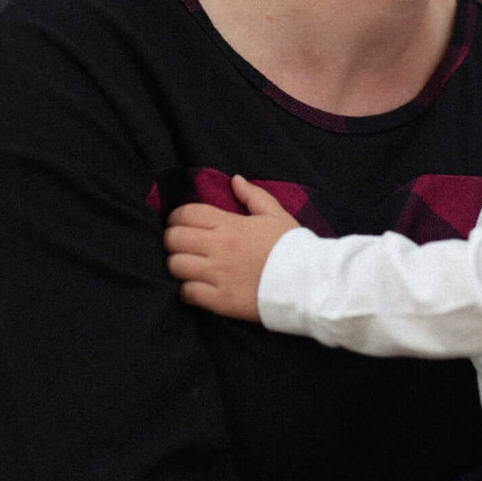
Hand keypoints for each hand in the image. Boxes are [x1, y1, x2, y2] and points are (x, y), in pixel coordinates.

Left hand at [164, 177, 297, 320]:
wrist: (309, 282)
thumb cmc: (293, 247)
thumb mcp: (276, 215)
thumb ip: (253, 196)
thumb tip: (235, 180)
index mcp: (230, 224)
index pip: (186, 214)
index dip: (177, 218)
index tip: (181, 224)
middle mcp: (219, 247)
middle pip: (173, 239)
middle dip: (172, 241)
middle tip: (182, 246)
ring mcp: (218, 275)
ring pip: (175, 266)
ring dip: (177, 266)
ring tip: (188, 267)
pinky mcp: (221, 300)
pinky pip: (187, 293)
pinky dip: (187, 290)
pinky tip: (197, 288)